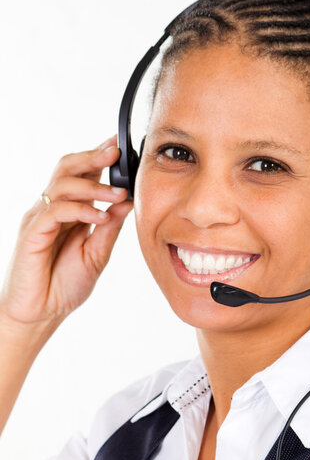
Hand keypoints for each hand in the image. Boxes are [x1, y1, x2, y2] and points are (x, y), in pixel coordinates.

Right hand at [0, 135, 132, 326]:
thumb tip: (127, 202)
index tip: (120, 145)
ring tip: (118, 194)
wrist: (40, 314)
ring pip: (62, 184)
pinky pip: (56, 210)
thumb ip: (109, 228)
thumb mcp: (96, 254)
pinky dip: (81, 209)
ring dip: (93, 186)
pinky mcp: (33, 233)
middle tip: (116, 151)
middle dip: (93, 156)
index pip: (82, 175)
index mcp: (69, 212)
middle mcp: (52, 209)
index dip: (99, 158)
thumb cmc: (64, 286)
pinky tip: (100, 216)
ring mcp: (40, 219)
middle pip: (67, 168)